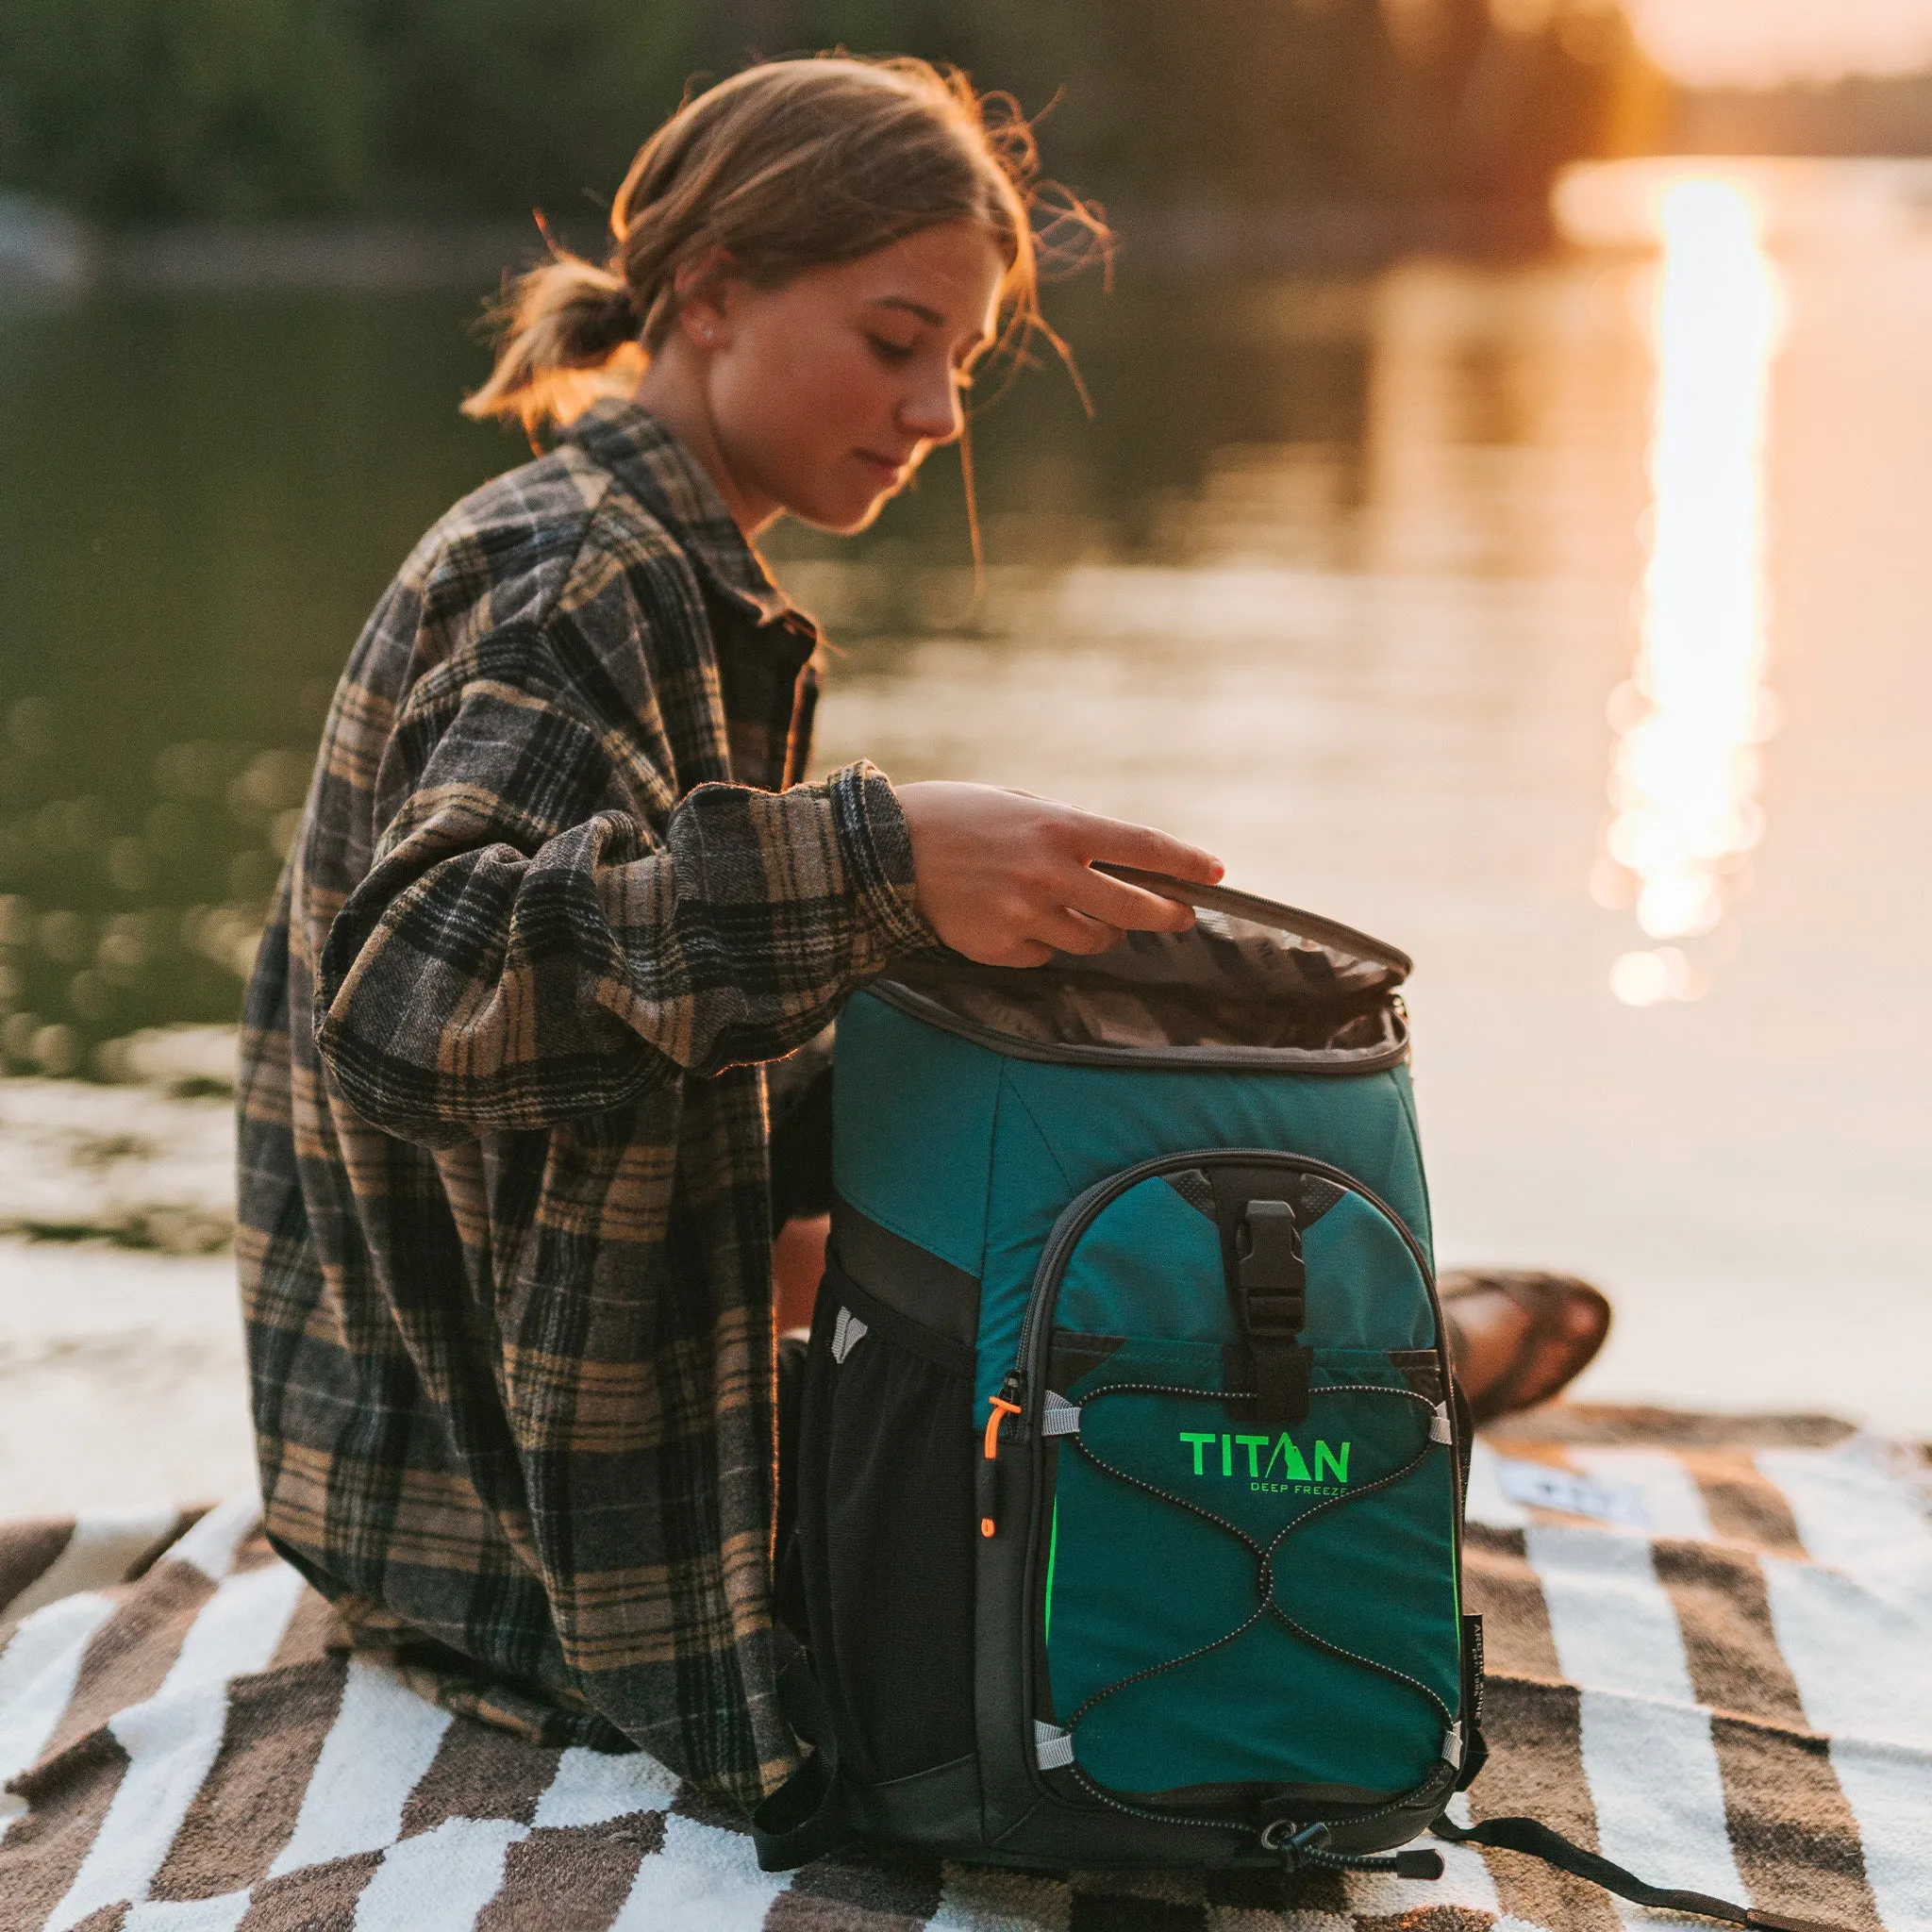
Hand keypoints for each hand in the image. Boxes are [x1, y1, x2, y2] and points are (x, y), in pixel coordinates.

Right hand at [896, 782, 1223, 967]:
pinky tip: (1011, 919)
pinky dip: (1040, 943)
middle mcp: (1049, 872)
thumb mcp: (1018, 804)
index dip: (1186, 863)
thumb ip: (1067, 832)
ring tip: (1071, 910)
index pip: (1143, 847)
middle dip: (1165, 914)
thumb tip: (1117, 861)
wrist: (882, 851)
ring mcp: (1025, 914)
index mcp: (1059, 827)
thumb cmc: (952, 817)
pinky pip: (1043, 956)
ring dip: (1096, 931)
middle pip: (1133, 908)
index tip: (1217, 873)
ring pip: (1091, 940)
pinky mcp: (1000, 946)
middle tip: (1179, 916)